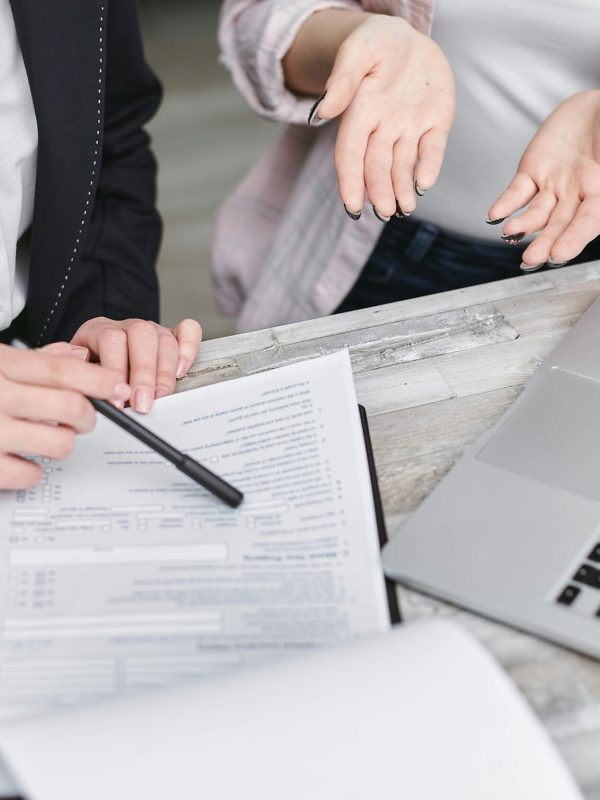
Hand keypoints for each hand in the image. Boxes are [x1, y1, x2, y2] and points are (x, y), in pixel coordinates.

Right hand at [0, 344, 130, 488]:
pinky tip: (22, 458)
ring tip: (48, 438)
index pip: (63, 370)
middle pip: (71, 407)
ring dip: (62, 443)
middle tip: (84, 418)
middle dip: (88, 416)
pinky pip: (31, 475)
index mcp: (0, 367)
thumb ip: (34, 359)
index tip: (116, 387)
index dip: (100, 380)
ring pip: (60, 444)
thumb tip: (78, 354)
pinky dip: (33, 471)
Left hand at [71, 318, 201, 413]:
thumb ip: (80, 377)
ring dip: (164, 372)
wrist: (96, 362)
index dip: (115, 371)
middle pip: (141, 336)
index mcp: (98, 330)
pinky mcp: (172, 336)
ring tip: (160, 397)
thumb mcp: (75, 373)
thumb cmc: (88, 372)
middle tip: (142, 403)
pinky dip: (189, 349)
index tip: (117, 400)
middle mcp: (127, 327)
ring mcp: (152, 330)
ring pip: (164, 339)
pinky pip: (188, 331)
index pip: (111, 340)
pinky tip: (182, 371)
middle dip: (144, 373)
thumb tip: (91, 388)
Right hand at [313, 15, 454, 218]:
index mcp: (359, 114)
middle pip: (377, 166)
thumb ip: (343, 81)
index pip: (351, 155)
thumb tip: (321, 114)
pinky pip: (432, 150)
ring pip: (403, 166)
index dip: (350, 182)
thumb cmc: (377, 42)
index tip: (352, 206)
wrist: (408, 37)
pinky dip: (429, 167)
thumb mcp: (358, 51)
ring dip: (401, 190)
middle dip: (380, 191)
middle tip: (384, 212)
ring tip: (404, 209)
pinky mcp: (436, 124)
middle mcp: (383, 128)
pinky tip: (424, 185)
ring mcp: (409, 128)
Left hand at [488, 90, 599, 269]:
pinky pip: (517, 192)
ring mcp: (553, 186)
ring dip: (523, 226)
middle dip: (545, 242)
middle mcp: (577, 195)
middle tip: (532, 258)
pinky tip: (495, 216)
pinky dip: (505, 205)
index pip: (589, 221)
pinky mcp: (532, 172)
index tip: (559, 254)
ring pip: (537, 212)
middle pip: (559, 224)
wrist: (595, 106)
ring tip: (510, 233)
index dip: (575, 238)